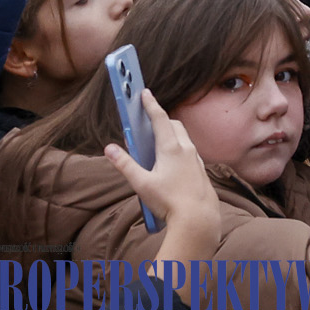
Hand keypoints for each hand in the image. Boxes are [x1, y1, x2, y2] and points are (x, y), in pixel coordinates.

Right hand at [102, 90, 222, 251]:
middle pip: (173, 125)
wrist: (199, 217)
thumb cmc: (169, 201)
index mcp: (171, 148)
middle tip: (146, 117)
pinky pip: (188, 149)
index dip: (151, 104)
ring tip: (154, 138)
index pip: (160, 118)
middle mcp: (186, 148)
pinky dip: (177, 145)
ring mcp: (195, 158)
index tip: (144, 92)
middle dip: (160, 118)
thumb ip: (125, 165)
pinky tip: (169, 159)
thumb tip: (110, 148)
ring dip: (169, 132)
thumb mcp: (141, 184)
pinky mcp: (199, 168)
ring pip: (182, 136)